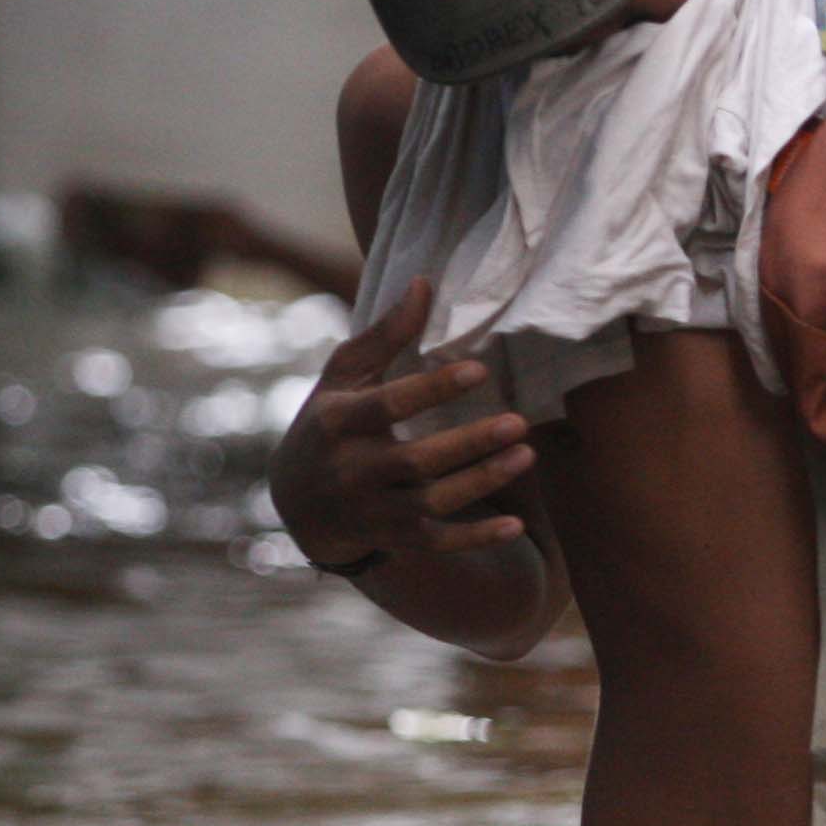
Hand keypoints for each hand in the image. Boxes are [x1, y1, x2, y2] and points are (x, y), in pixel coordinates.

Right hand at [267, 277, 538, 563]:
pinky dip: (476, 538)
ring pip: (432, 503)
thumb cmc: (328, 422)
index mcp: (338, 421)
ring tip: (526, 455)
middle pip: (416, 461)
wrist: (298, 502)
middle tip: (518, 422)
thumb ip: (385, 335)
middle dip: (468, 444)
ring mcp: (372, 510)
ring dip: (482, 483)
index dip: (432, 389)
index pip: (388, 406)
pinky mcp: (393, 538)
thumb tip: (424, 283)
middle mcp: (352, 470)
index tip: (478, 370)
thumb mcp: (343, 376)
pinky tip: (516, 525)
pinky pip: (437, 542)